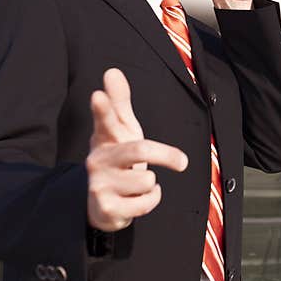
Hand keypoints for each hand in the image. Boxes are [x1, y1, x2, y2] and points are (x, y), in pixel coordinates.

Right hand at [86, 68, 188, 231]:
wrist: (102, 204)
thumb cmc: (118, 159)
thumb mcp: (121, 131)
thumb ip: (120, 103)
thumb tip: (112, 71)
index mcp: (105, 138)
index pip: (105, 120)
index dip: (103, 108)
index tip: (98, 95)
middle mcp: (98, 160)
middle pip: (140, 150)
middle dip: (166, 155)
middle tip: (182, 161)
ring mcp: (100, 185)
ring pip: (147, 180)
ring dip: (151, 184)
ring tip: (138, 185)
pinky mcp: (107, 208)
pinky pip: (146, 202)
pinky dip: (151, 200)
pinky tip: (137, 199)